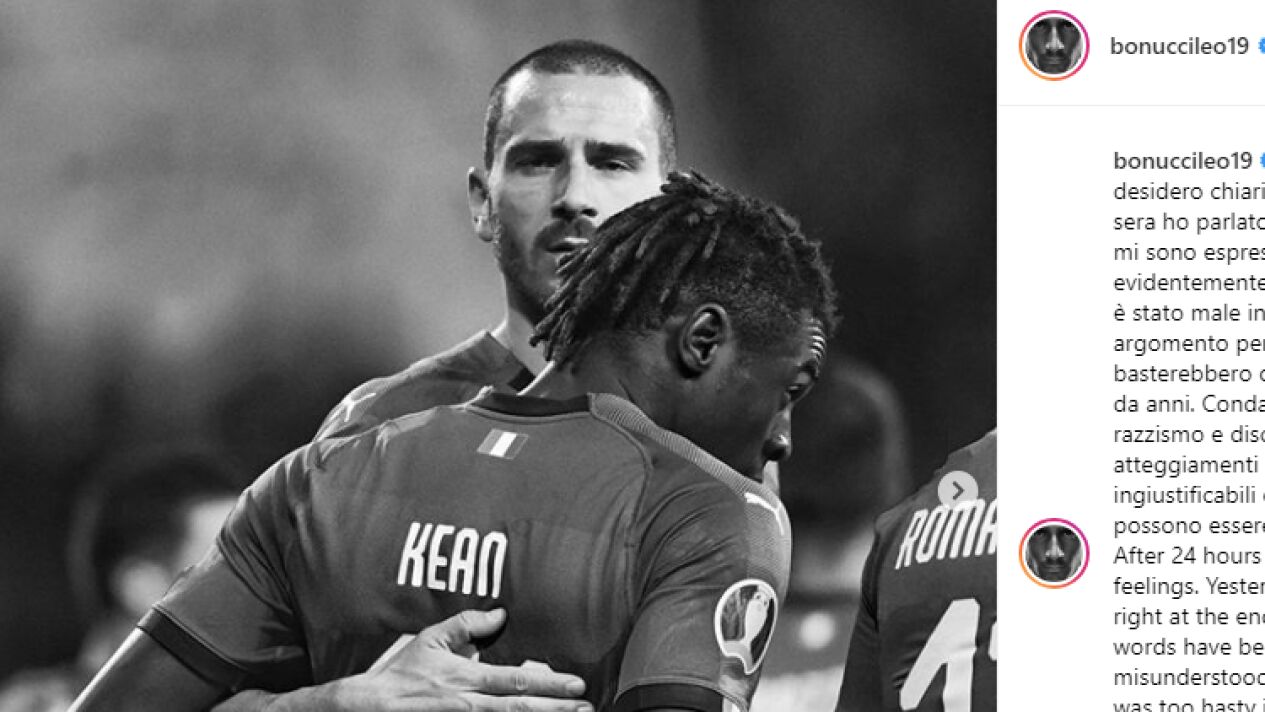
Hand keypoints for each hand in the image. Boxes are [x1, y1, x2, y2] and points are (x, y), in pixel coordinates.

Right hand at [212, 609, 590, 711]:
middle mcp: (468, 707)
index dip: (550, 684)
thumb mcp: (430, 640)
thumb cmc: (400, 675)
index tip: (578, 684)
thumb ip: (467, 624)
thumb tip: (499, 612)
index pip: (517, 682)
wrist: (365, 710)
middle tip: (588, 708)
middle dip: (558, 711)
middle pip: (521, 711)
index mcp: (466, 680)